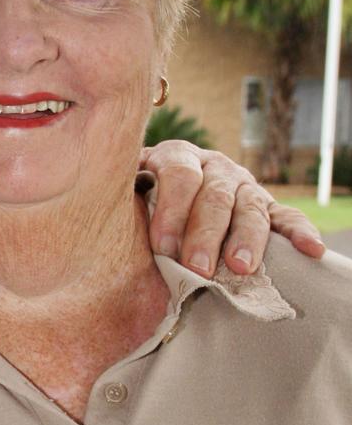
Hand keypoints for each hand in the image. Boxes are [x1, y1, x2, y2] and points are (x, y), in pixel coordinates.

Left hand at [140, 140, 324, 276]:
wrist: (160, 185)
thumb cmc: (139, 194)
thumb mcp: (127, 187)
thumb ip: (125, 195)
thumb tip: (115, 215)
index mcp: (177, 156)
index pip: (180, 176)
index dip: (172, 211)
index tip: (162, 246)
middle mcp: (214, 166)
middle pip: (215, 196)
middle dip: (206, 234)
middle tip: (198, 267)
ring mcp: (243, 184)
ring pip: (250, 208)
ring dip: (246, 239)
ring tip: (238, 268)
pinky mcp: (266, 204)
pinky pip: (287, 216)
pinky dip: (300, 232)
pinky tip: (310, 249)